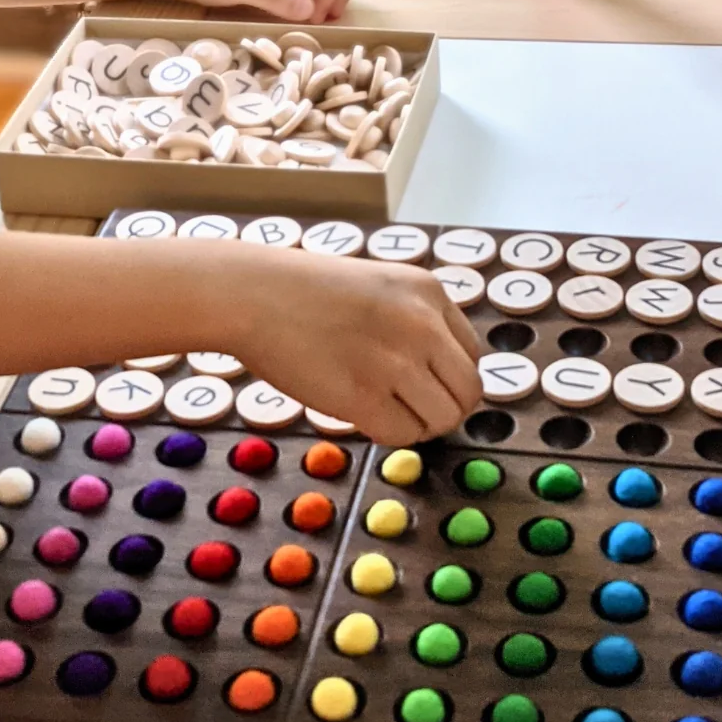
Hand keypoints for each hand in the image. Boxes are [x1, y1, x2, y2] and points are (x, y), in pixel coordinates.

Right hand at [233, 249, 483, 446]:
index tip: (423, 385)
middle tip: (412, 410)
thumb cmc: (302, 292)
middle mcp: (422, 326)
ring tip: (387, 413)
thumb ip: (413, 319)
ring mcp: (395, 362)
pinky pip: (402, 435)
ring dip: (420, 426)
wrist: (251, 294)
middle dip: (444, 408)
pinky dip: (388, 435)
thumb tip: (436, 373)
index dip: (448, 378)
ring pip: (442, 419)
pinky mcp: (364, 397)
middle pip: (467, 392)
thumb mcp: (378, 285)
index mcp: (429, 292)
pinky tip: (364, 417)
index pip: (470, 354)